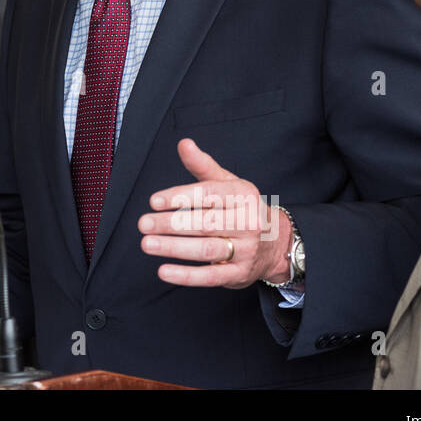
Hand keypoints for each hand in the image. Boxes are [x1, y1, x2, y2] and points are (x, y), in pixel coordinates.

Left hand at [137, 138, 292, 288]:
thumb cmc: (243, 209)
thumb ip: (203, 166)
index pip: (209, 195)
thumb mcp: (228, 184)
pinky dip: (186, 276)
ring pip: (206, 249)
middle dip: (171, 224)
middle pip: (205, 223)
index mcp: (244, 196)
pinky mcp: (239, 274)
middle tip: (144, 223)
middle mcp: (248, 223)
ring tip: (147, 243)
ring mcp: (245, 251)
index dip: (180, 197)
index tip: (154, 201)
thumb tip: (184, 143)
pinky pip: (211, 277)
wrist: (276, 244)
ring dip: (174, 248)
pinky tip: (163, 271)